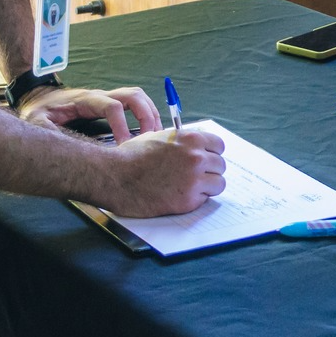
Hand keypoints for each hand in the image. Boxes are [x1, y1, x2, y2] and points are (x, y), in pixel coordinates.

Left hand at [18, 85, 161, 141]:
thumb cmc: (39, 108)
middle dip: (146, 115)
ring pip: (139, 96)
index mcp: (85, 100)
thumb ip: (45, 130)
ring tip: (156, 136)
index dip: (122, 126)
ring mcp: (107, 97)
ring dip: (151, 113)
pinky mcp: (111, 103)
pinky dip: (148, 114)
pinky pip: (136, 103)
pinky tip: (150, 132)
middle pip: (133, 95)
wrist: (38, 96)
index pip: (112, 107)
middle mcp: (100, 95)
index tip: (125, 146)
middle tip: (150, 139)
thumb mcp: (35, 119)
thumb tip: (56, 146)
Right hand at [103, 128, 226, 217]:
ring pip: (219, 183)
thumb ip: (181, 141)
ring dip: (207, 186)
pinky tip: (179, 196)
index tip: (205, 160)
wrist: (115, 176)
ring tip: (190, 188)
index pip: (219, 146)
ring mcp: (194, 179)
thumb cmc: (131, 156)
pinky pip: (205, 199)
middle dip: (209, 171)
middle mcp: (196, 157)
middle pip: (220, 165)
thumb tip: (194, 146)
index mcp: (190, 139)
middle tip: (195, 177)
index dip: (211, 154)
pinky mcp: (188, 200)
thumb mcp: (159, 137)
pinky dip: (196, 200)